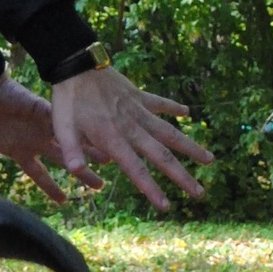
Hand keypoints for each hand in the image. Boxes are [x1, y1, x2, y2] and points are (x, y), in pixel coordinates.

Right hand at [0, 74, 104, 204]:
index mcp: (20, 151)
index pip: (40, 175)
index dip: (51, 187)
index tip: (64, 200)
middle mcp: (36, 140)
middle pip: (64, 161)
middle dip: (82, 174)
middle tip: (100, 186)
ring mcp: (42, 126)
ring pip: (72, 143)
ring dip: (90, 152)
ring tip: (110, 160)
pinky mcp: (44, 111)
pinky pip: (66, 122)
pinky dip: (80, 131)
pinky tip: (97, 137)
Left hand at [51, 66, 213, 211]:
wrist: (76, 65)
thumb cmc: (67, 100)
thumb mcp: (61, 127)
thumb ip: (71, 150)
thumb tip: (75, 172)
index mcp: (114, 139)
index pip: (136, 170)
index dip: (151, 189)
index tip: (167, 206)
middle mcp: (132, 127)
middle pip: (162, 156)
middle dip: (182, 176)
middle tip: (200, 193)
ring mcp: (138, 110)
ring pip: (170, 132)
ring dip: (190, 146)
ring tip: (210, 159)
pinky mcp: (138, 95)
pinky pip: (160, 102)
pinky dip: (173, 106)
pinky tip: (187, 112)